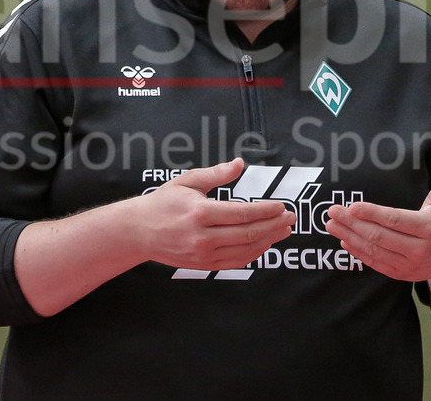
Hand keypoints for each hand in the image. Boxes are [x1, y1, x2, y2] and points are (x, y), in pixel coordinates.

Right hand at [137, 158, 295, 269]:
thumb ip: (216, 174)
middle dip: (274, 225)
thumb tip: (239, 164)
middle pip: (248, 233)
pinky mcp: (203, 265)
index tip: (282, 206)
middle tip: (291, 217)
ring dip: (269, 240)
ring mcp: (203, 254)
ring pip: (245, 250)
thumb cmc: (163, 202)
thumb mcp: (187, 181)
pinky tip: (265, 243)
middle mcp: (202, 236)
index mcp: (200, 212)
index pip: (242, 214)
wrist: (139, 231)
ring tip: (284, 230)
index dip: (266, 210)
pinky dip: (254, 253)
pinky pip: (236, 261)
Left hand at [324, 164, 430, 282]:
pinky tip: (345, 241)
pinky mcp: (402, 274)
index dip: (372, 213)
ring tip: (331, 225)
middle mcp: (419, 249)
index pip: (395, 220)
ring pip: (374, 251)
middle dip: (352, 223)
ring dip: (349, 237)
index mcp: (429, 228)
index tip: (352, 206)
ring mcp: (410, 264)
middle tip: (332, 211)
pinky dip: (358, 253)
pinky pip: (376, 264)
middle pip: (379, 236)